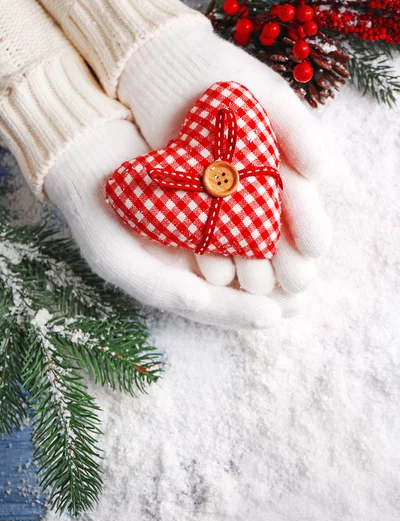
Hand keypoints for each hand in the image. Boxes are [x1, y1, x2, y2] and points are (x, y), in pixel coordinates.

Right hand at [45, 119, 299, 328]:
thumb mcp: (117, 259)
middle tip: (301, 298)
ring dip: (276, 263)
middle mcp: (192, 265)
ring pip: (246, 256)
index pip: (214, 308)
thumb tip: (202, 300)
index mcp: (172, 284)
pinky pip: (243, 220)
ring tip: (305, 269)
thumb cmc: (98, 217)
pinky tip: (288, 227)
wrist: (89, 158)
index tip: (274, 316)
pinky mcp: (210, 204)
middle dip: (270, 293)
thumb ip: (159, 286)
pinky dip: (266, 226)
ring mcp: (203, 235)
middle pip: (237, 288)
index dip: (242, 314)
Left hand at [118, 21, 330, 296]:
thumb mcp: (267, 95)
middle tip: (295, 282)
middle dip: (285, 258)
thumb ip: (298, 129)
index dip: (308, 225)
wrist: (160, 74)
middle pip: (274, 229)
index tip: (314, 248)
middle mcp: (253, 188)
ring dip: (251, 265)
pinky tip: (218, 272)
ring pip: (241, 240)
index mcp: (281, 163)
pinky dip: (210, 254)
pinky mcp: (186, 208)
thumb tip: (323, 171)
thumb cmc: (220, 75)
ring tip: (259, 285)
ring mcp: (219, 201)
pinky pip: (202, 236)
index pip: (300, 202)